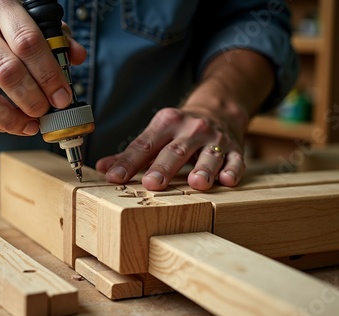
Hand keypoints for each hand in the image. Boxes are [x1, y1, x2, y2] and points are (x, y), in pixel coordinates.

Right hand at [0, 0, 85, 134]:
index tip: (62, 97)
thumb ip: (58, 41)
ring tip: (31, 125)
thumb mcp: (34, 27)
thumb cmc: (7, 35)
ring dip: (12, 118)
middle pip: (7, 72)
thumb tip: (76, 56)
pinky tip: (14, 126)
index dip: (49, 75)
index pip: (28, 42)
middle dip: (34, 100)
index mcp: (2, 8)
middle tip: (48, 112)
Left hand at [96, 107, 246, 190]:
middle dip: (163, 167)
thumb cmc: (180, 129)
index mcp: (166, 123)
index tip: (113, 178)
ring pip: (209, 155)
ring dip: (203, 169)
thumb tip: (102, 168)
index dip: (128, 162)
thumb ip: (131, 154)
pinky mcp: (235, 148)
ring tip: (197, 183)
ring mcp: (215, 139)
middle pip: (175, 150)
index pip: (143, 144)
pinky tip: (227, 180)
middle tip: (152, 183)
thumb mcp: (156, 134)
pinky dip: (233, 170)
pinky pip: (236, 160)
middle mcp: (191, 129)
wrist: (219, 110)